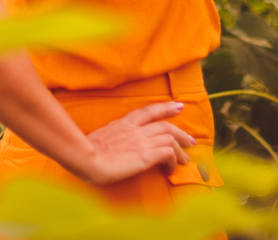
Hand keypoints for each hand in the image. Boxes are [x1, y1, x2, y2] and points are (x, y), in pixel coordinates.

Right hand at [76, 101, 196, 185]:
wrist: (86, 159)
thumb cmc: (86, 152)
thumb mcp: (100, 138)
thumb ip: (112, 138)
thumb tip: (114, 145)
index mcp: (123, 123)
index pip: (148, 111)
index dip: (165, 108)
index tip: (178, 106)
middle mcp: (135, 129)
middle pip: (165, 125)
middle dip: (180, 132)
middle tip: (191, 140)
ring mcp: (142, 141)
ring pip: (170, 138)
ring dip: (181, 149)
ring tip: (185, 159)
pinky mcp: (146, 155)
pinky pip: (168, 153)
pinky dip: (173, 160)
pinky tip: (171, 169)